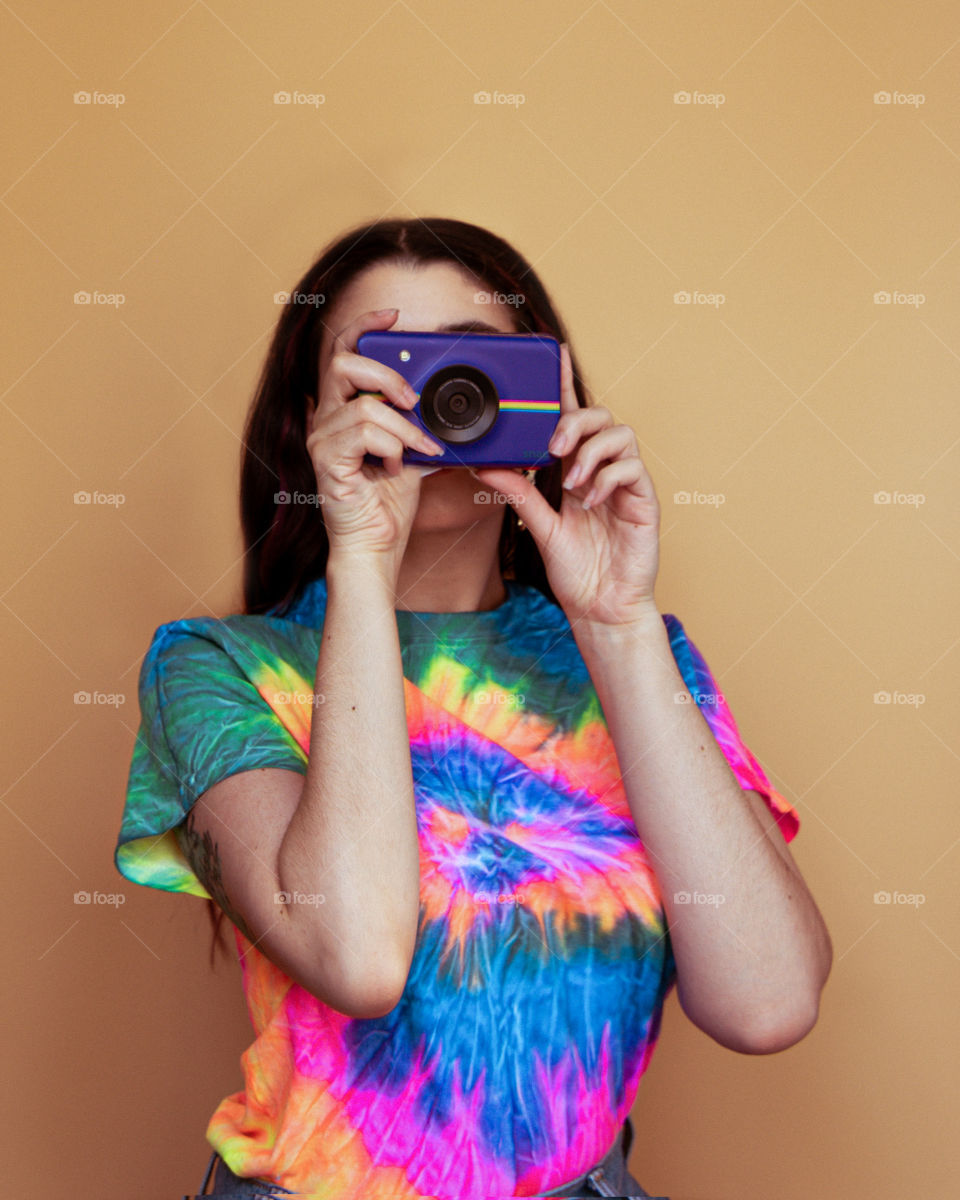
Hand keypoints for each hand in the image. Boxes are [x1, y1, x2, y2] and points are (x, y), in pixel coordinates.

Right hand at [305, 308, 443, 576]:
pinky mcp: (326, 461)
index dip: (366, 327)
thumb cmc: (388, 506)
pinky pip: (364, 433)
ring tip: (420, 448)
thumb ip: (421, 426)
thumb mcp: (413, 454)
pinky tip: (397, 468)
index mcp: (344, 411)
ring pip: (364, 405)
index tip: (395, 317)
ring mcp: (322, 440)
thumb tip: (453, 411)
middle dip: (386, 374)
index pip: (344, 353)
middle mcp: (326, 420)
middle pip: (342, 364)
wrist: (375, 547)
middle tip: (414, 398)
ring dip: (404, 426)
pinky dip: (392, 446)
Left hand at [472, 344, 659, 628]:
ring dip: (590, 450)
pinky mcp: (644, 499)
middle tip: (552, 447)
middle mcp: (602, 471)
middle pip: (600, 417)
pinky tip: (590, 498)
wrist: (601, 608)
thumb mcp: (541, 527)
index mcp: (576, 471)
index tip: (552, 355)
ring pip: (619, 434)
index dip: (564, 385)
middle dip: (574, 421)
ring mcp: (626, 484)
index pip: (571, 419)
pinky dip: (606, 476)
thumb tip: (489, 465)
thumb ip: (521, 494)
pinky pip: (631, 468)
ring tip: (571, 481)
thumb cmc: (577, 571)